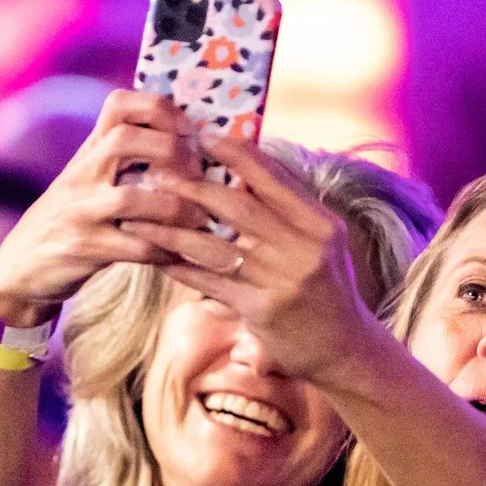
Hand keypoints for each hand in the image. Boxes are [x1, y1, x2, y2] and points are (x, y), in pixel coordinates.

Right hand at [0, 90, 211, 327]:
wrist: (22, 265)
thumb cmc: (70, 219)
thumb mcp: (88, 179)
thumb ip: (122, 158)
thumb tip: (185, 143)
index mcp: (88, 151)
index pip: (118, 104)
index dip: (160, 109)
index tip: (188, 131)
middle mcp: (82, 173)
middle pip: (126, 140)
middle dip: (171, 151)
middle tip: (197, 174)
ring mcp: (80, 211)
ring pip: (133, 198)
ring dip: (176, 208)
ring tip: (199, 219)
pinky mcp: (84, 248)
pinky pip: (135, 247)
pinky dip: (164, 250)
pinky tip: (179, 254)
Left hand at [119, 132, 387, 383]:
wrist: (346, 350)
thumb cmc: (328, 290)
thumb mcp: (321, 244)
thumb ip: (290, 211)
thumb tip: (248, 167)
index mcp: (321, 224)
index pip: (273, 178)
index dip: (236, 153)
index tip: (202, 135)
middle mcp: (304, 249)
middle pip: (238, 207)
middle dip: (192, 187)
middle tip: (156, 172)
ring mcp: (283, 281)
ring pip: (215, 246)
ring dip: (172, 229)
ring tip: (139, 216)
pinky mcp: (262, 311)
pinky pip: (211, 282)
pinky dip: (181, 267)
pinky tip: (156, 255)